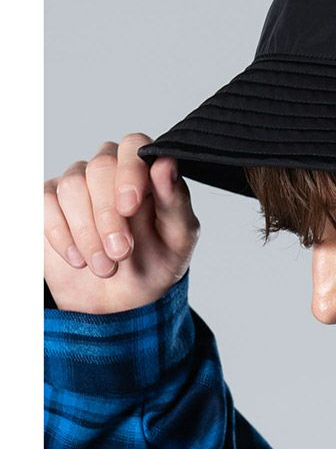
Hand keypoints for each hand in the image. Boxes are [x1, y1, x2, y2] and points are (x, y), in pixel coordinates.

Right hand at [44, 133, 199, 312]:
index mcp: (146, 172)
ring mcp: (77, 184)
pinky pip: (45, 203)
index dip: (130, 172)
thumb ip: (175, 202)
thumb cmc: (155, 264)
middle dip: (108, 215)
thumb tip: (165, 163)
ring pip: (72, 186)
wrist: (120, 302)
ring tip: (105, 267)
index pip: (134, 146)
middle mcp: (111, 170)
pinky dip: (62, 235)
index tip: (129, 207)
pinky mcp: (49, 203)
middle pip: (100, 167)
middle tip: (121, 253)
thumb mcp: (177, 240)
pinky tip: (78, 260)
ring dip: (87, 233)